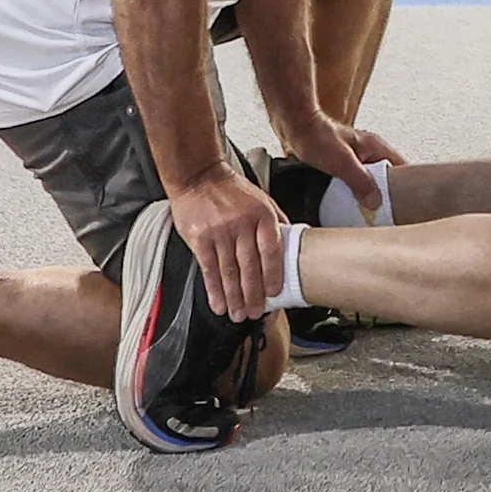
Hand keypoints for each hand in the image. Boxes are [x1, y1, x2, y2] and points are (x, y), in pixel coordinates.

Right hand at [168, 166, 288, 319]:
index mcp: (262, 214)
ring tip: (238, 315)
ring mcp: (219, 231)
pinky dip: (214, 290)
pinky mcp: (200, 238)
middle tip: (255, 313)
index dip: (273, 275)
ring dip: (234, 298)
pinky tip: (218, 303)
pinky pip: (209, 269)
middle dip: (253, 294)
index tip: (274, 293)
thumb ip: (276, 222)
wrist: (198, 176)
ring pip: (229, 272)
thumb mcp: (262, 199)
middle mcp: (241, 223)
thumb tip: (291, 245)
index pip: (272, 250)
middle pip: (250, 266)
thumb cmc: (232, 190)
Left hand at [282, 112, 404, 224]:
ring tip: (362, 209)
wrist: (294, 126)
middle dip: (383, 194)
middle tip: (381, 211)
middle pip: (385, 178)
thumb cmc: (316, 135)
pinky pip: (352, 182)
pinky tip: (344, 202)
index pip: (402, 167)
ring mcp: (354, 158)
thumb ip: (361, 182)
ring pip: (367, 181)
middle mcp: (367, 152)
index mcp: (375, 147)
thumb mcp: (343, 162)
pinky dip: (350, 193)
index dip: (406, 184)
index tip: (405, 202)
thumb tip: (375, 201)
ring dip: (364, 195)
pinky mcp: (340, 164)